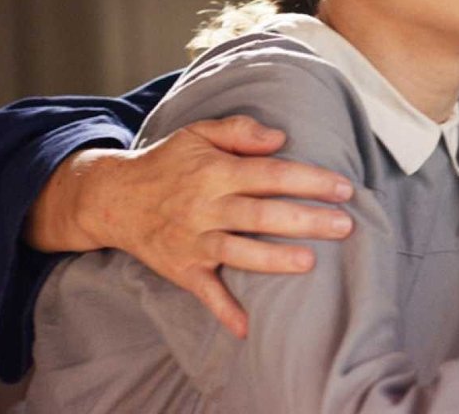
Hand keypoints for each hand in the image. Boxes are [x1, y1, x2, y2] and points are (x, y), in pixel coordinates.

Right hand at [25, 115, 355, 337]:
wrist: (113, 198)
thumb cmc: (168, 163)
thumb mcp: (198, 133)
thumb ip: (239, 131)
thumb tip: (281, 138)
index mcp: (215, 172)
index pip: (271, 175)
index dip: (308, 180)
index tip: (344, 188)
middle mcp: (205, 208)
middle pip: (262, 214)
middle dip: (305, 220)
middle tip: (345, 226)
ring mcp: (193, 241)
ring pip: (239, 252)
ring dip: (274, 260)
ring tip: (310, 263)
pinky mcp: (182, 269)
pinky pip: (205, 292)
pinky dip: (224, 311)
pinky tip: (248, 328)